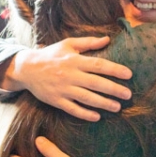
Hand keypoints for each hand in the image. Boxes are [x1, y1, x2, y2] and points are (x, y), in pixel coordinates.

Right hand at [6, 37, 132, 121]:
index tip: (128, 74)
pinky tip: (97, 117)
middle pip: (95, 83)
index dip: (114, 69)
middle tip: (128, 94)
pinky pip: (72, 109)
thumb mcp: (68, 44)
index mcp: (74, 60)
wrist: (27, 68)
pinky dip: (84, 114)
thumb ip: (88, 42)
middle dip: (113, 89)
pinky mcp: (56, 100)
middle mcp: (70, 75)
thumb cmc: (51, 55)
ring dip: (103, 103)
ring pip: (86, 98)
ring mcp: (63, 89)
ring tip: (117, 107)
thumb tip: (107, 39)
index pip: (98, 65)